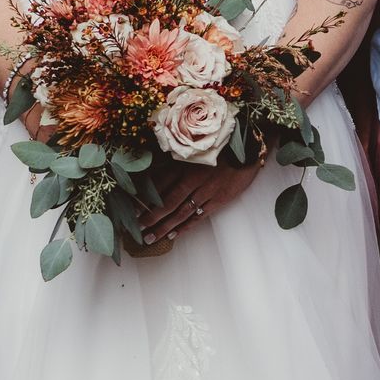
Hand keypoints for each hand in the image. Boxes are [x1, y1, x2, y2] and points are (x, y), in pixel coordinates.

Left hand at [140, 157, 262, 243]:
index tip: (130, 208)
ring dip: (164, 226)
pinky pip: (198, 216)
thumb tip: (153, 170)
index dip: (144, 197)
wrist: (249, 145)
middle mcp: (192, 178)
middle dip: (150, 216)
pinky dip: (185, 227)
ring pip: (181, 212)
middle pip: (167, 201)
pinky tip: (174, 235)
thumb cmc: (220, 142)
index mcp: (183, 162)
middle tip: (137, 229)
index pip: (158, 183)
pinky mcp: (219, 199)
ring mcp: (205, 190)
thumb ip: (175, 158)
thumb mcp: (194, 145)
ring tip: (151, 237)